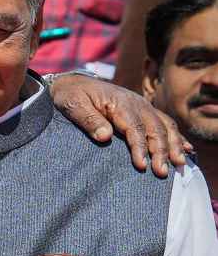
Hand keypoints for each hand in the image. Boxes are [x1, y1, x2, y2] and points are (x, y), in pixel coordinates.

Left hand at [49, 73, 191, 177]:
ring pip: (165, 126)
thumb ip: (88, 120)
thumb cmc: (71, 96)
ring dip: (173, 145)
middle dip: (161, 151)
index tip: (142, 166)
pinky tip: (185, 150)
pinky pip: (165, 122)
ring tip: (179, 165)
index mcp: (119, 103)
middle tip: (162, 172)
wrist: (73, 83)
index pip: (134, 128)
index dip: (140, 147)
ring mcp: (142, 106)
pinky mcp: (143, 110)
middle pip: (155, 128)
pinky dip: (177, 136)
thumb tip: (105, 137)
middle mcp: (136, 103)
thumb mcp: (73, 105)